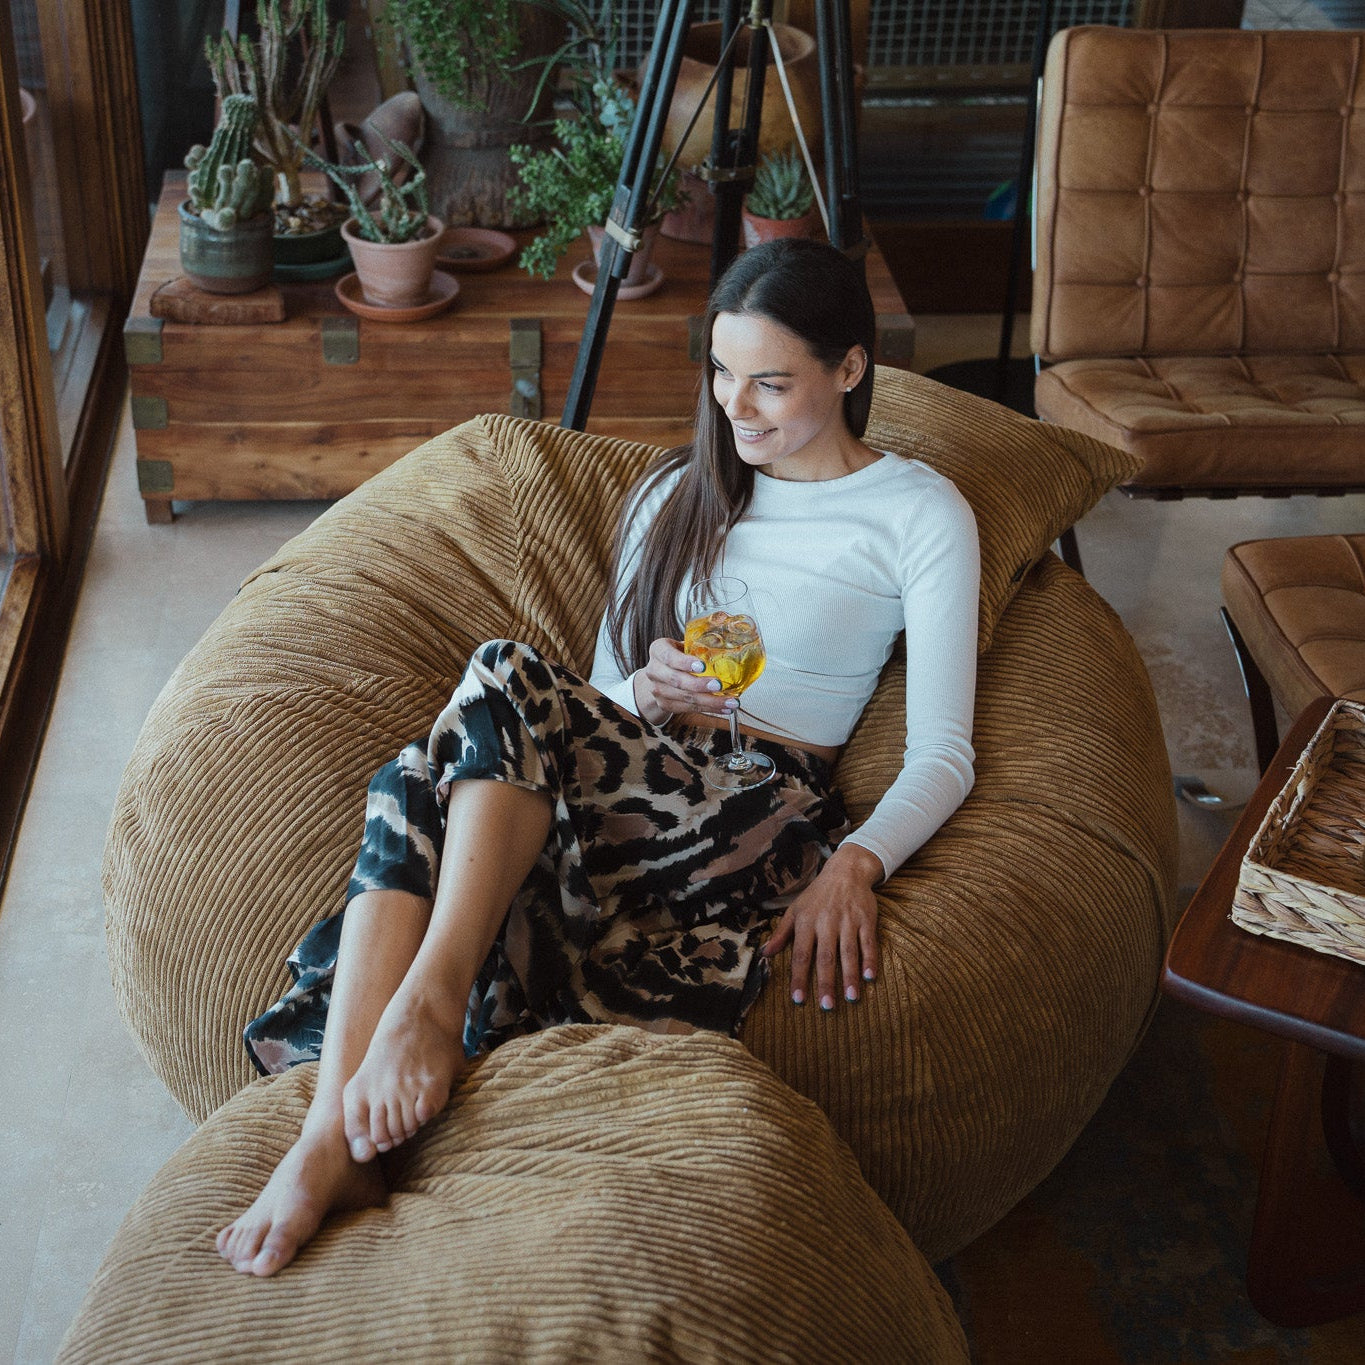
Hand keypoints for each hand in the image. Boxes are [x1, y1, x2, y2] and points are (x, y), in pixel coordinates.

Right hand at [633, 636, 737, 726]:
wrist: (659, 675)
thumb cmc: (678, 656)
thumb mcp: (683, 646)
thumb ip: (698, 646)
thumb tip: (727, 645)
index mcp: (658, 650)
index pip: (669, 657)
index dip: (685, 662)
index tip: (703, 666)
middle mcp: (654, 670)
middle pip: (676, 680)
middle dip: (699, 685)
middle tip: (719, 685)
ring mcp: (657, 690)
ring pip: (685, 698)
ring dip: (710, 701)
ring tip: (730, 702)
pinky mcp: (665, 705)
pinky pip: (688, 709)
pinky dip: (708, 709)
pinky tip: (723, 708)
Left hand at [760, 843, 882, 1008]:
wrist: (845, 871)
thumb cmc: (817, 895)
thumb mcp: (795, 910)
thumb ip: (781, 933)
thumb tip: (764, 954)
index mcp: (807, 922)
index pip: (801, 954)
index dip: (799, 977)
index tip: (798, 999)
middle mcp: (827, 923)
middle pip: (826, 957)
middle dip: (826, 983)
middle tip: (826, 1006)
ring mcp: (848, 921)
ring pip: (848, 952)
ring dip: (850, 976)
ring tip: (851, 998)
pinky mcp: (866, 920)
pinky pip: (868, 943)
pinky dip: (870, 960)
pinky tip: (870, 977)